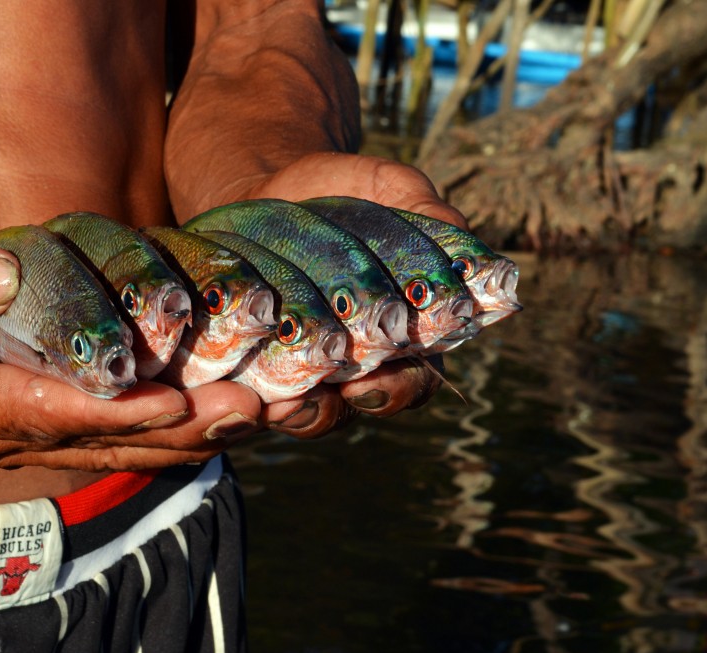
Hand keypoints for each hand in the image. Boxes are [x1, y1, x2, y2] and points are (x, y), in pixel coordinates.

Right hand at [0, 213, 261, 470]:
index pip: (35, 412)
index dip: (106, 411)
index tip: (172, 402)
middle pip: (86, 442)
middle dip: (169, 431)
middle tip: (247, 411)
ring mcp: (1, 431)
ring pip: (102, 447)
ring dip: (178, 436)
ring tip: (254, 416)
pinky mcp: (25, 416)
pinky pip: (99, 432)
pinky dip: (155, 426)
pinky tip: (211, 415)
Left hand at [238, 152, 460, 436]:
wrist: (268, 188)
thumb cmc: (345, 190)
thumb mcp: (389, 187)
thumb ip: (425, 211)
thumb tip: (461, 237)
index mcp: (404, 332)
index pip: (416, 378)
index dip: (405, 384)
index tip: (388, 373)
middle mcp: (360, 361)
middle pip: (366, 403)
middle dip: (358, 402)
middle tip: (347, 391)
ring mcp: (307, 365)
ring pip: (314, 411)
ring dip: (304, 412)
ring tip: (287, 402)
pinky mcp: (257, 362)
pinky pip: (259, 394)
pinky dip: (254, 396)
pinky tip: (246, 389)